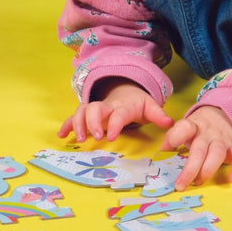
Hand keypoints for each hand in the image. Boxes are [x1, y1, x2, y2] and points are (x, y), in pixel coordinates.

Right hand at [58, 80, 172, 143]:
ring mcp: (95, 109)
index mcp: (123, 106)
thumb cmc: (137, 103)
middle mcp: (107, 106)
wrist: (125, 91)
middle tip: (96, 137)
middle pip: (95, 108)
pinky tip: (62, 135)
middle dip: (93, 122)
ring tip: (80, 139)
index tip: (110, 137)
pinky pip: (74, 116)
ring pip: (82, 110)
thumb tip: (170, 123)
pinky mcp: (86, 113)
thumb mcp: (150, 107)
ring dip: (78, 123)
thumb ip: (158, 115)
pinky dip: (67, 124)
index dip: (114, 124)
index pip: (118, 114)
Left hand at [161, 106, 231, 190]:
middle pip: (199, 150)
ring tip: (198, 182)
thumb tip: (162, 152)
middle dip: (189, 170)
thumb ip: (173, 138)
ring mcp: (221, 139)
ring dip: (207, 171)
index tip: (167, 149)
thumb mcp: (184, 128)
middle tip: (180, 185)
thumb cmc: (199, 127)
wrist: (223, 114)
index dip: (175, 138)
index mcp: (192, 126)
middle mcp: (207, 133)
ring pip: (217, 154)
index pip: (184, 128)